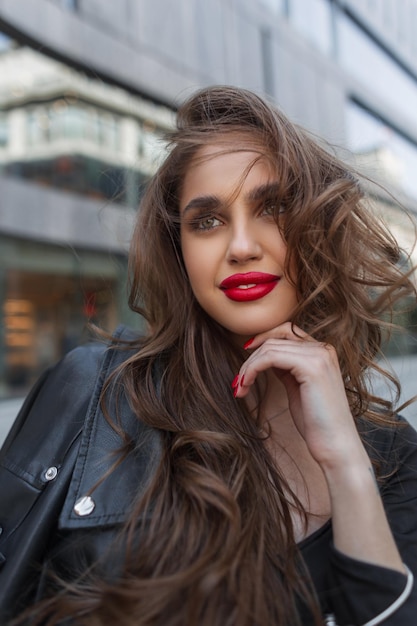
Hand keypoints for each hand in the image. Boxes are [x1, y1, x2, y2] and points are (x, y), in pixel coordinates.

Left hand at [234, 322, 365, 469]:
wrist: (335, 445)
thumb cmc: (316, 423)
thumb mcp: (298, 388)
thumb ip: (287, 368)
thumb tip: (268, 358)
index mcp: (323, 352)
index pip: (286, 331)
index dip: (263, 340)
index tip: (246, 356)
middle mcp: (323, 349)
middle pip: (275, 339)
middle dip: (251, 358)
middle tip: (238, 381)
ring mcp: (319, 355)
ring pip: (269, 348)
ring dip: (248, 367)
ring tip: (240, 387)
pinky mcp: (311, 366)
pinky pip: (270, 357)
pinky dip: (253, 369)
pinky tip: (246, 385)